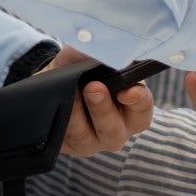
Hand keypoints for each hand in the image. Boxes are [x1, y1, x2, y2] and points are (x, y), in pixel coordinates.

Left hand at [41, 45, 155, 157]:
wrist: (53, 76)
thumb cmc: (81, 64)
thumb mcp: (91, 53)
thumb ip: (103, 53)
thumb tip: (108, 49)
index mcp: (130, 107)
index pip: (142, 109)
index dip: (138, 101)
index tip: (128, 90)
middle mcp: (115, 128)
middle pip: (115, 130)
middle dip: (103, 109)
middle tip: (94, 87)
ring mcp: (91, 141)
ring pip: (86, 138)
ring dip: (77, 113)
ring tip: (71, 91)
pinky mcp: (69, 145)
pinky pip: (64, 139)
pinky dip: (60, 120)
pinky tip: (56, 104)